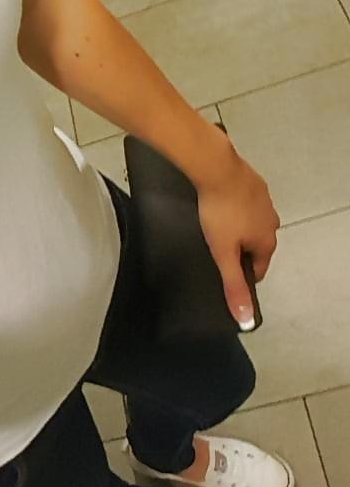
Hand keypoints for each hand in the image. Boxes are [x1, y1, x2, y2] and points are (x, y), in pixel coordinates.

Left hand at [195, 150, 280, 327]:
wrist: (217, 168)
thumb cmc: (219, 213)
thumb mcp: (222, 253)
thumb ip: (233, 285)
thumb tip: (246, 318)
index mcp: (267, 242)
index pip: (259, 268)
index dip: (242, 274)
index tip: (223, 272)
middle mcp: (272, 222)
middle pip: (257, 245)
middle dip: (239, 249)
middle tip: (215, 248)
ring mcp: (265, 201)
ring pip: (252, 223)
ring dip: (238, 227)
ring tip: (214, 226)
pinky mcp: (255, 183)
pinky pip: (246, 203)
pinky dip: (236, 207)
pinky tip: (219, 205)